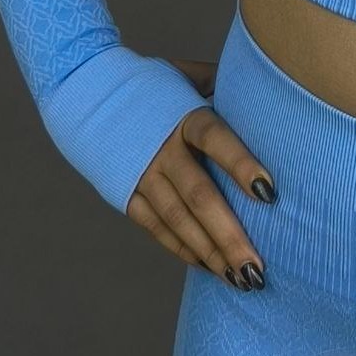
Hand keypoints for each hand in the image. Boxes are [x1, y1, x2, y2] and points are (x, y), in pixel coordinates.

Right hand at [124, 56, 275, 291]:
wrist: (85, 90)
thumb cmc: (150, 84)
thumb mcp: (187, 75)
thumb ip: (224, 84)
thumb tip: (269, 82)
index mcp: (183, 115)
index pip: (216, 140)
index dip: (241, 165)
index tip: (269, 193)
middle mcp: (162, 148)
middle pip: (199, 197)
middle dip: (230, 236)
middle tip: (258, 270)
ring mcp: (141, 174)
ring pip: (178, 221)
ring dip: (210, 254)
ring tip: (242, 280)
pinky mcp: (124, 193)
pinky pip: (157, 228)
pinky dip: (183, 249)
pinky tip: (209, 267)